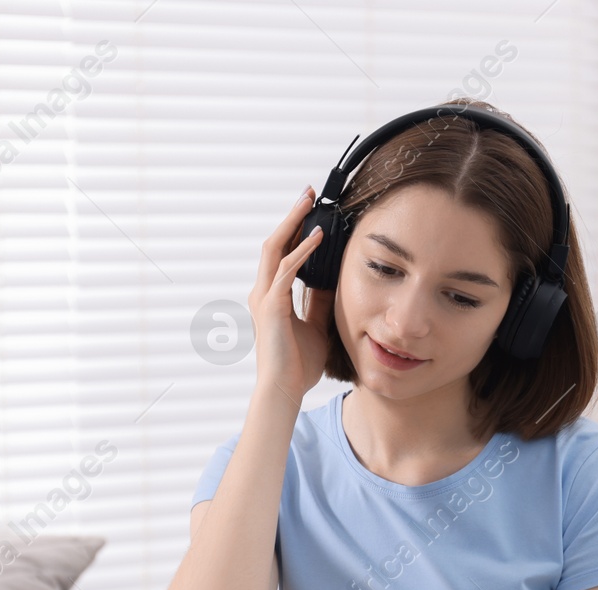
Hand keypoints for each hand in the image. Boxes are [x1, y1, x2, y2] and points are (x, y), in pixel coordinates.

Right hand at [249, 185, 333, 404]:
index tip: (311, 211)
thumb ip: (320, 301)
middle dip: (291, 216)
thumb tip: (333, 279)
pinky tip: (318, 237)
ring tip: (309, 202)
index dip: (295, 231)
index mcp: (272, 296)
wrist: (285, 389)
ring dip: (293, 223)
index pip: (282, 254)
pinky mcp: (271, 306)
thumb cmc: (298, 363)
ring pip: (275, 248)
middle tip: (308, 193)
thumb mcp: (316, 324)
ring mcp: (264, 297)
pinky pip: (287, 270)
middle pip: (275, 243)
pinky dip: (302, 251)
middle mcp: (264, 292)